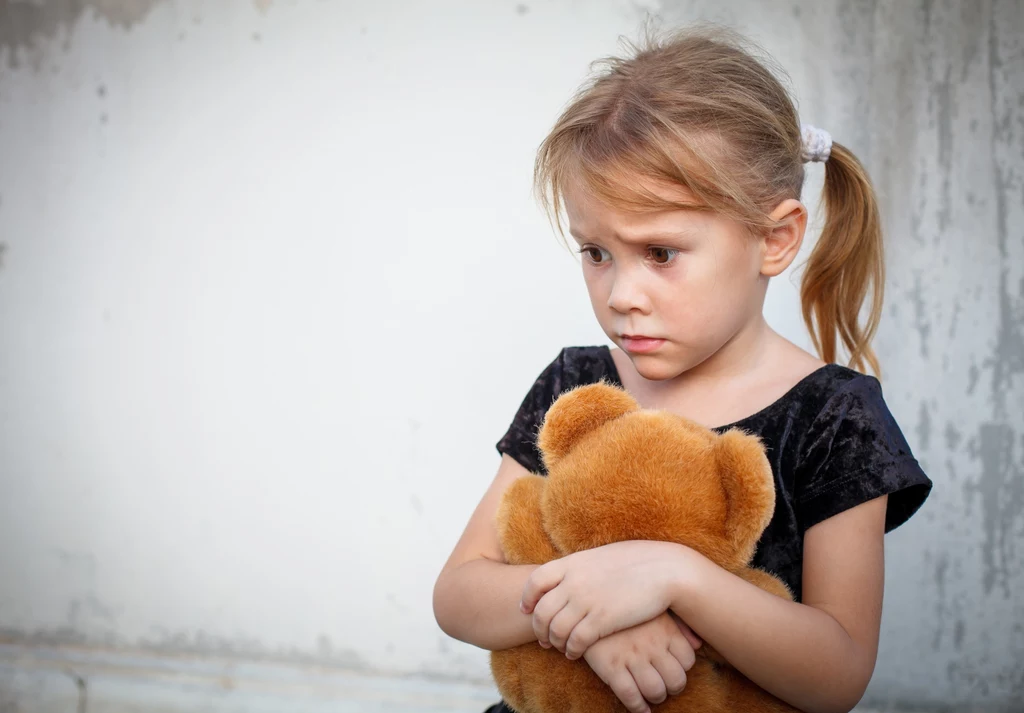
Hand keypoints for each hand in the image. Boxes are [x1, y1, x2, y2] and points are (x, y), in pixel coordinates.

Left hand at [521, 540, 690, 658]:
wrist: (664, 569)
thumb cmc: (637, 562)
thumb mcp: (600, 557)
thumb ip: (580, 566)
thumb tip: (569, 573)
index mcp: (573, 563)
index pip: (535, 581)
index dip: (527, 598)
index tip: (527, 609)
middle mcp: (574, 581)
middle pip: (540, 610)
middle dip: (539, 628)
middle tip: (544, 638)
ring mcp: (586, 600)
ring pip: (554, 629)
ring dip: (554, 642)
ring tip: (561, 648)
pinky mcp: (601, 620)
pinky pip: (575, 641)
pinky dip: (571, 650)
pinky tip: (576, 653)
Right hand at [583, 612, 700, 712]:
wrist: (586, 600)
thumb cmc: (623, 604)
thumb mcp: (653, 608)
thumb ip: (679, 625)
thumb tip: (698, 644)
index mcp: (665, 629)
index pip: (688, 660)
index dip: (682, 669)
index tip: (672, 670)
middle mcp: (652, 645)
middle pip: (676, 680)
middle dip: (671, 688)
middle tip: (663, 687)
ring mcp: (632, 656)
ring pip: (655, 691)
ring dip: (655, 697)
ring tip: (650, 695)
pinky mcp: (611, 666)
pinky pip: (630, 696)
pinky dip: (637, 707)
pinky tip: (638, 708)